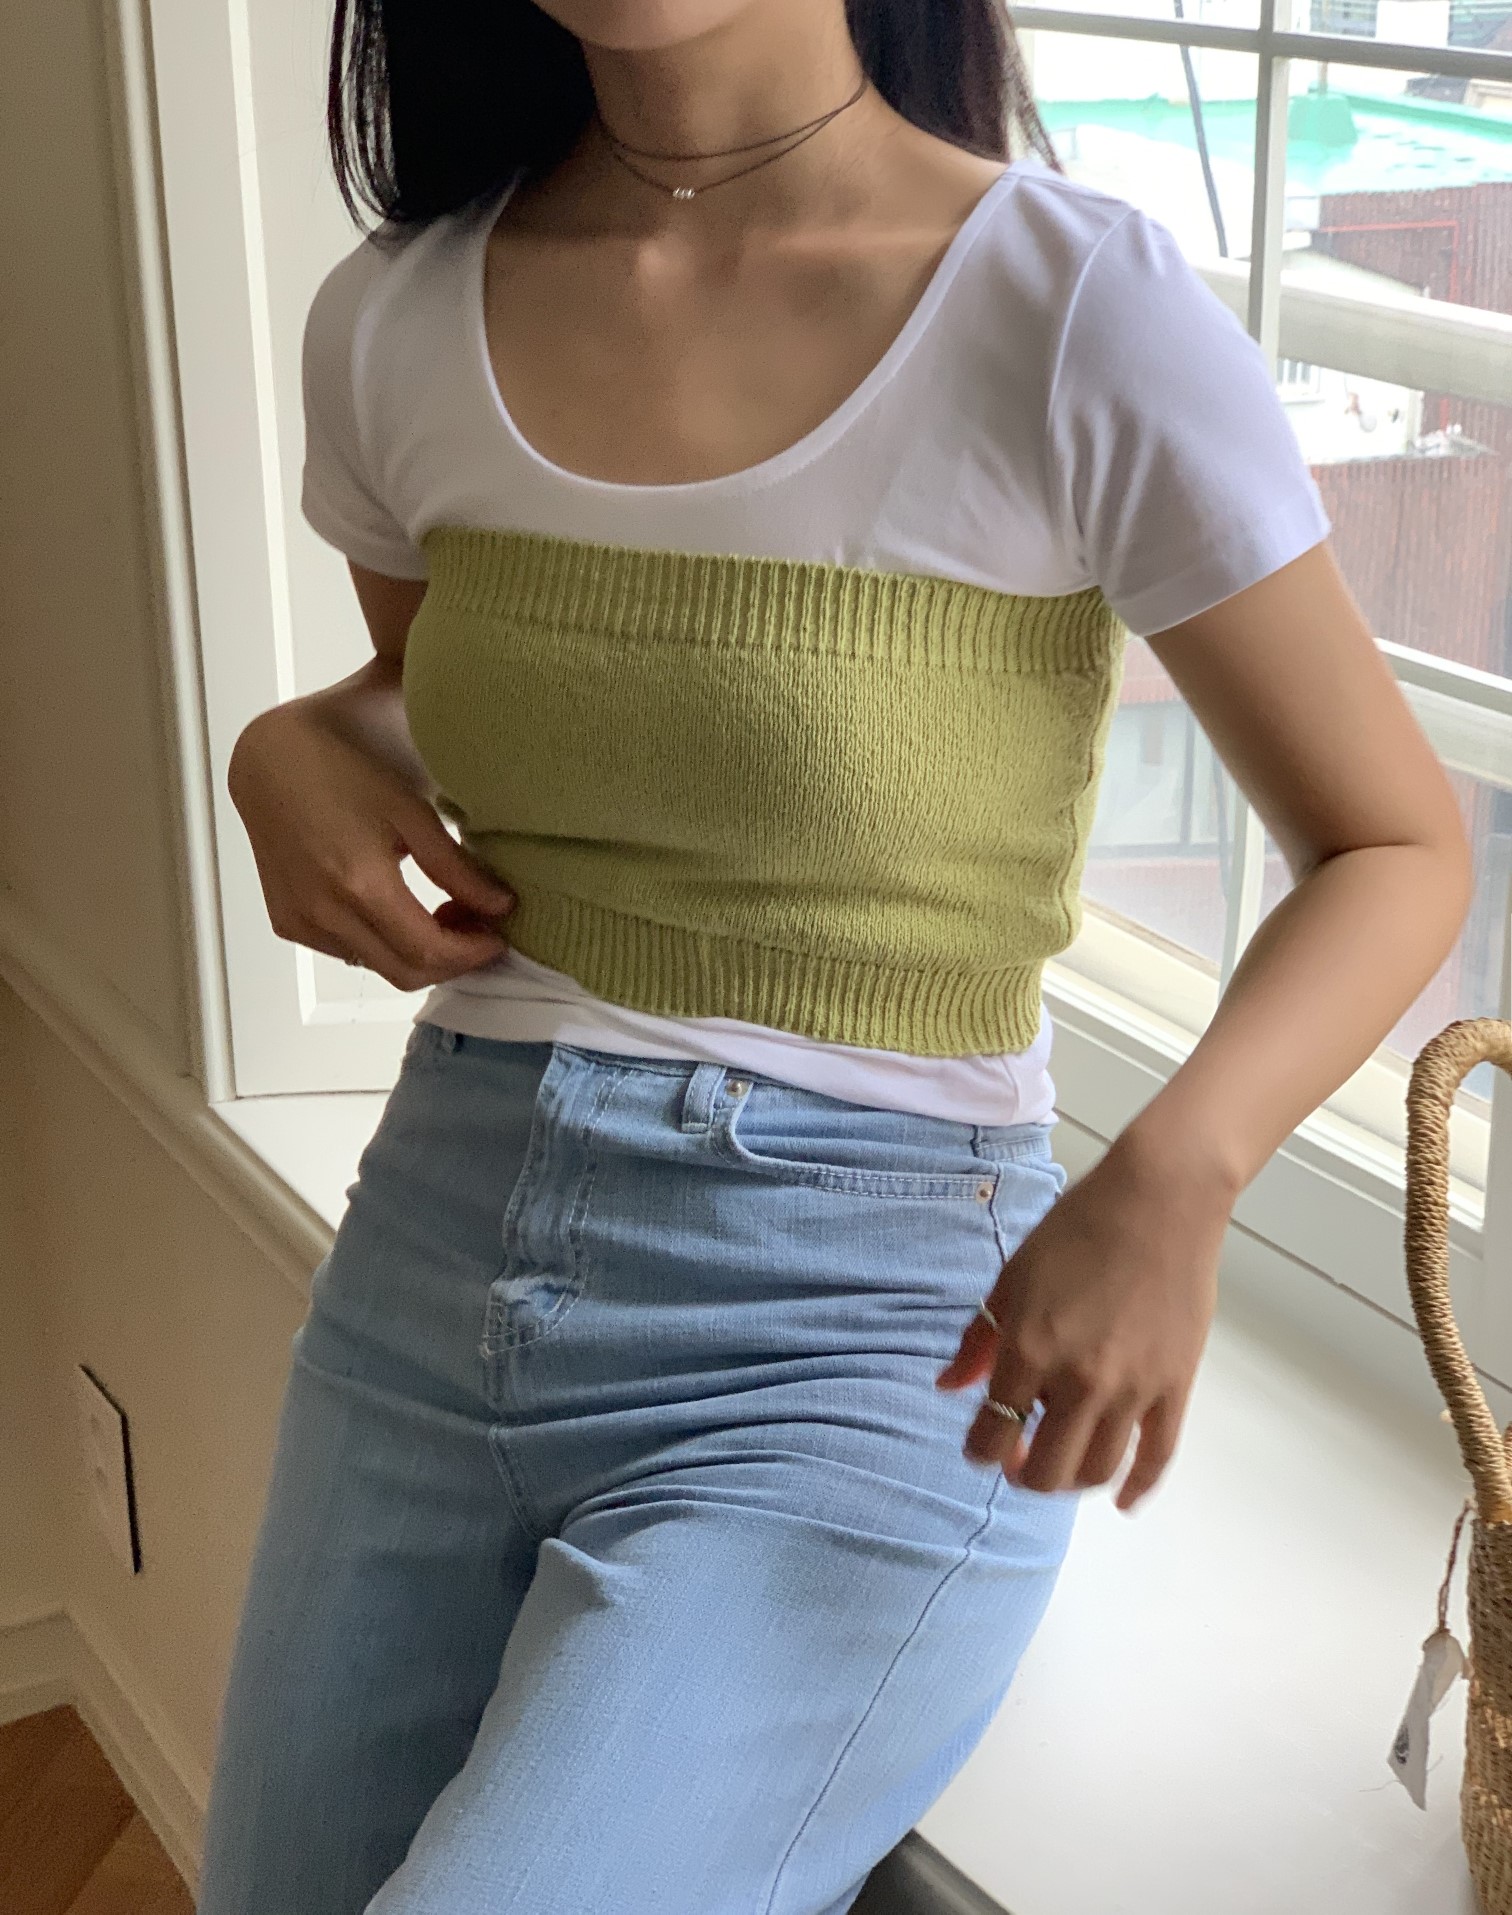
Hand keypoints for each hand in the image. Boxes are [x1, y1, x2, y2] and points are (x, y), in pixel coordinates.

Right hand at [227, 701, 516, 990]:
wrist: (271, 763)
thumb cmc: (344, 774)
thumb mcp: (411, 812)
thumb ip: (456, 867)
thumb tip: (501, 907)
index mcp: (360, 883)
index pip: (428, 951)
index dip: (470, 954)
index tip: (497, 938)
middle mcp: (325, 913)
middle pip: (404, 972)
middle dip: (450, 961)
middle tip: (475, 929)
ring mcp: (302, 922)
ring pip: (377, 966)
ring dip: (417, 954)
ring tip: (440, 914)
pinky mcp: (288, 923)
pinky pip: (348, 952)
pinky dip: (382, 945)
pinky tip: (397, 910)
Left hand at [934, 1127, 1233, 1512]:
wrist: (1159, 1201)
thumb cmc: (1077, 1229)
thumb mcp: (1012, 1278)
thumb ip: (979, 1341)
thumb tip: (948, 1387)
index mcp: (1029, 1351)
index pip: (992, 1435)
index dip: (980, 1451)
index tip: (982, 1444)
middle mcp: (1079, 1381)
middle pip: (1045, 1472)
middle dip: (1023, 1473)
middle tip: (1020, 1456)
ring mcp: (1132, 1390)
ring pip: (1097, 1473)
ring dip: (1071, 1480)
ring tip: (1062, 1460)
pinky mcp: (1174, 1387)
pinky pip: (1156, 1458)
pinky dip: (1137, 1489)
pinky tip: (1122, 1501)